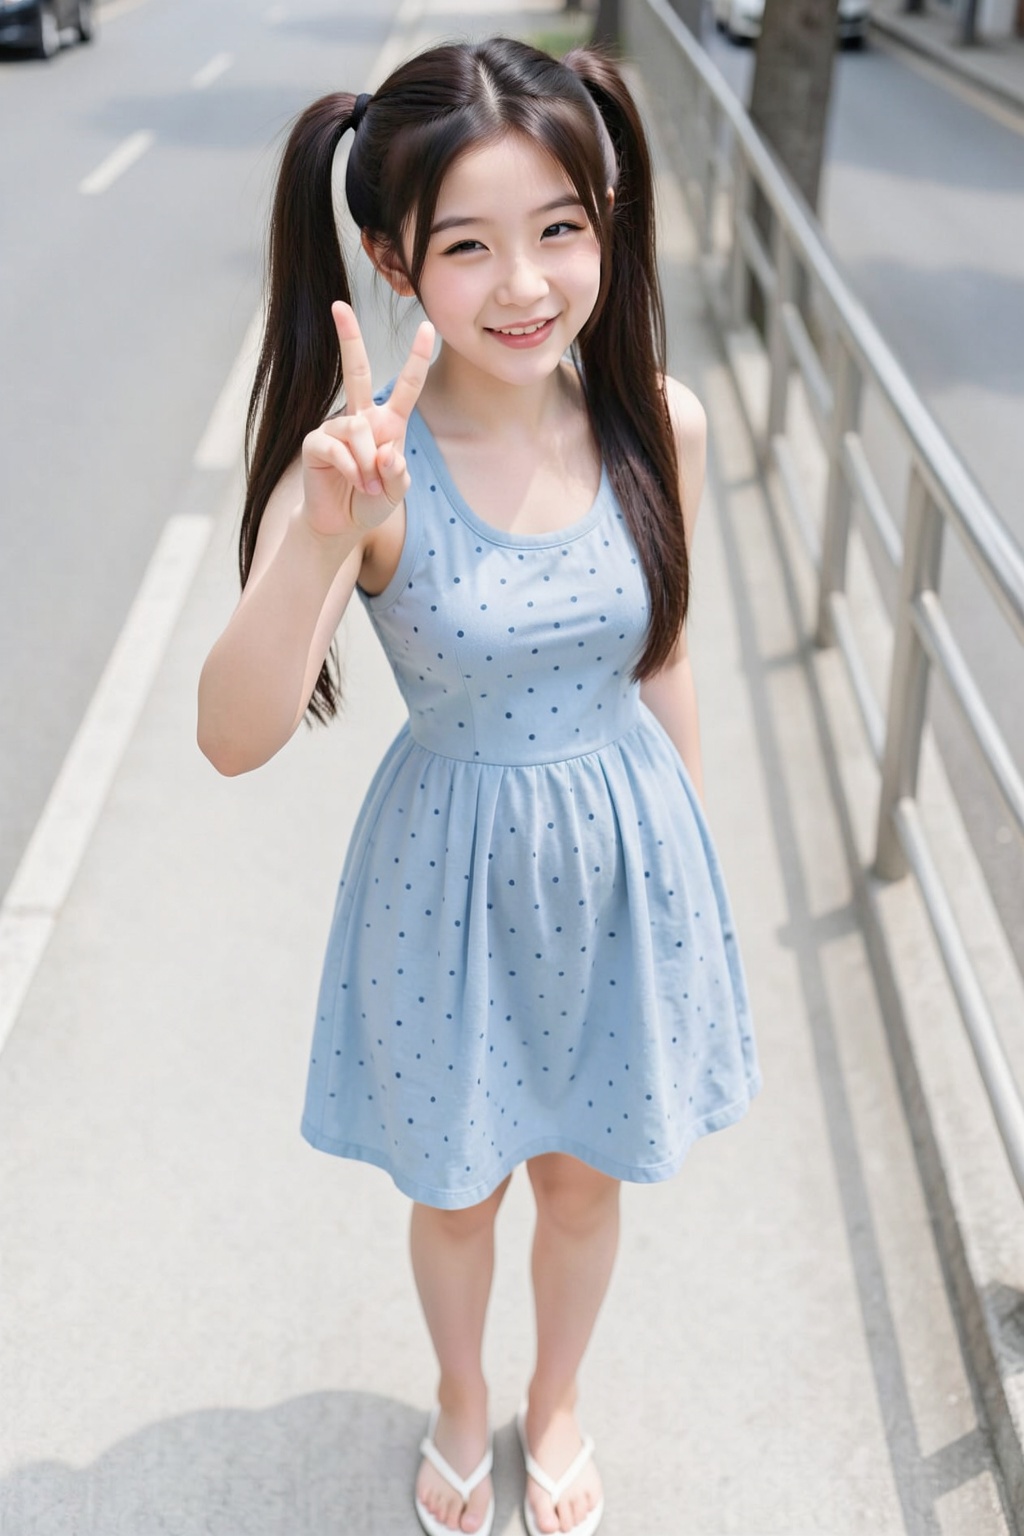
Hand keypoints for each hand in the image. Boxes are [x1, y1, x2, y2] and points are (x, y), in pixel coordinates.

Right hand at [301, 301, 433, 535]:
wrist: (340, 523)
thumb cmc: (370, 501)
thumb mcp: (396, 491)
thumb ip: (398, 474)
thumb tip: (385, 453)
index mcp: (388, 423)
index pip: (407, 386)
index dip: (417, 357)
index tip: (427, 327)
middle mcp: (361, 418)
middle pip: (356, 370)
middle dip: (348, 337)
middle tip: (338, 306)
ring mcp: (336, 428)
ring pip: (358, 430)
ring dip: (367, 463)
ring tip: (368, 485)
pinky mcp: (316, 444)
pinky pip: (337, 448)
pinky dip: (352, 470)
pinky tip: (354, 483)